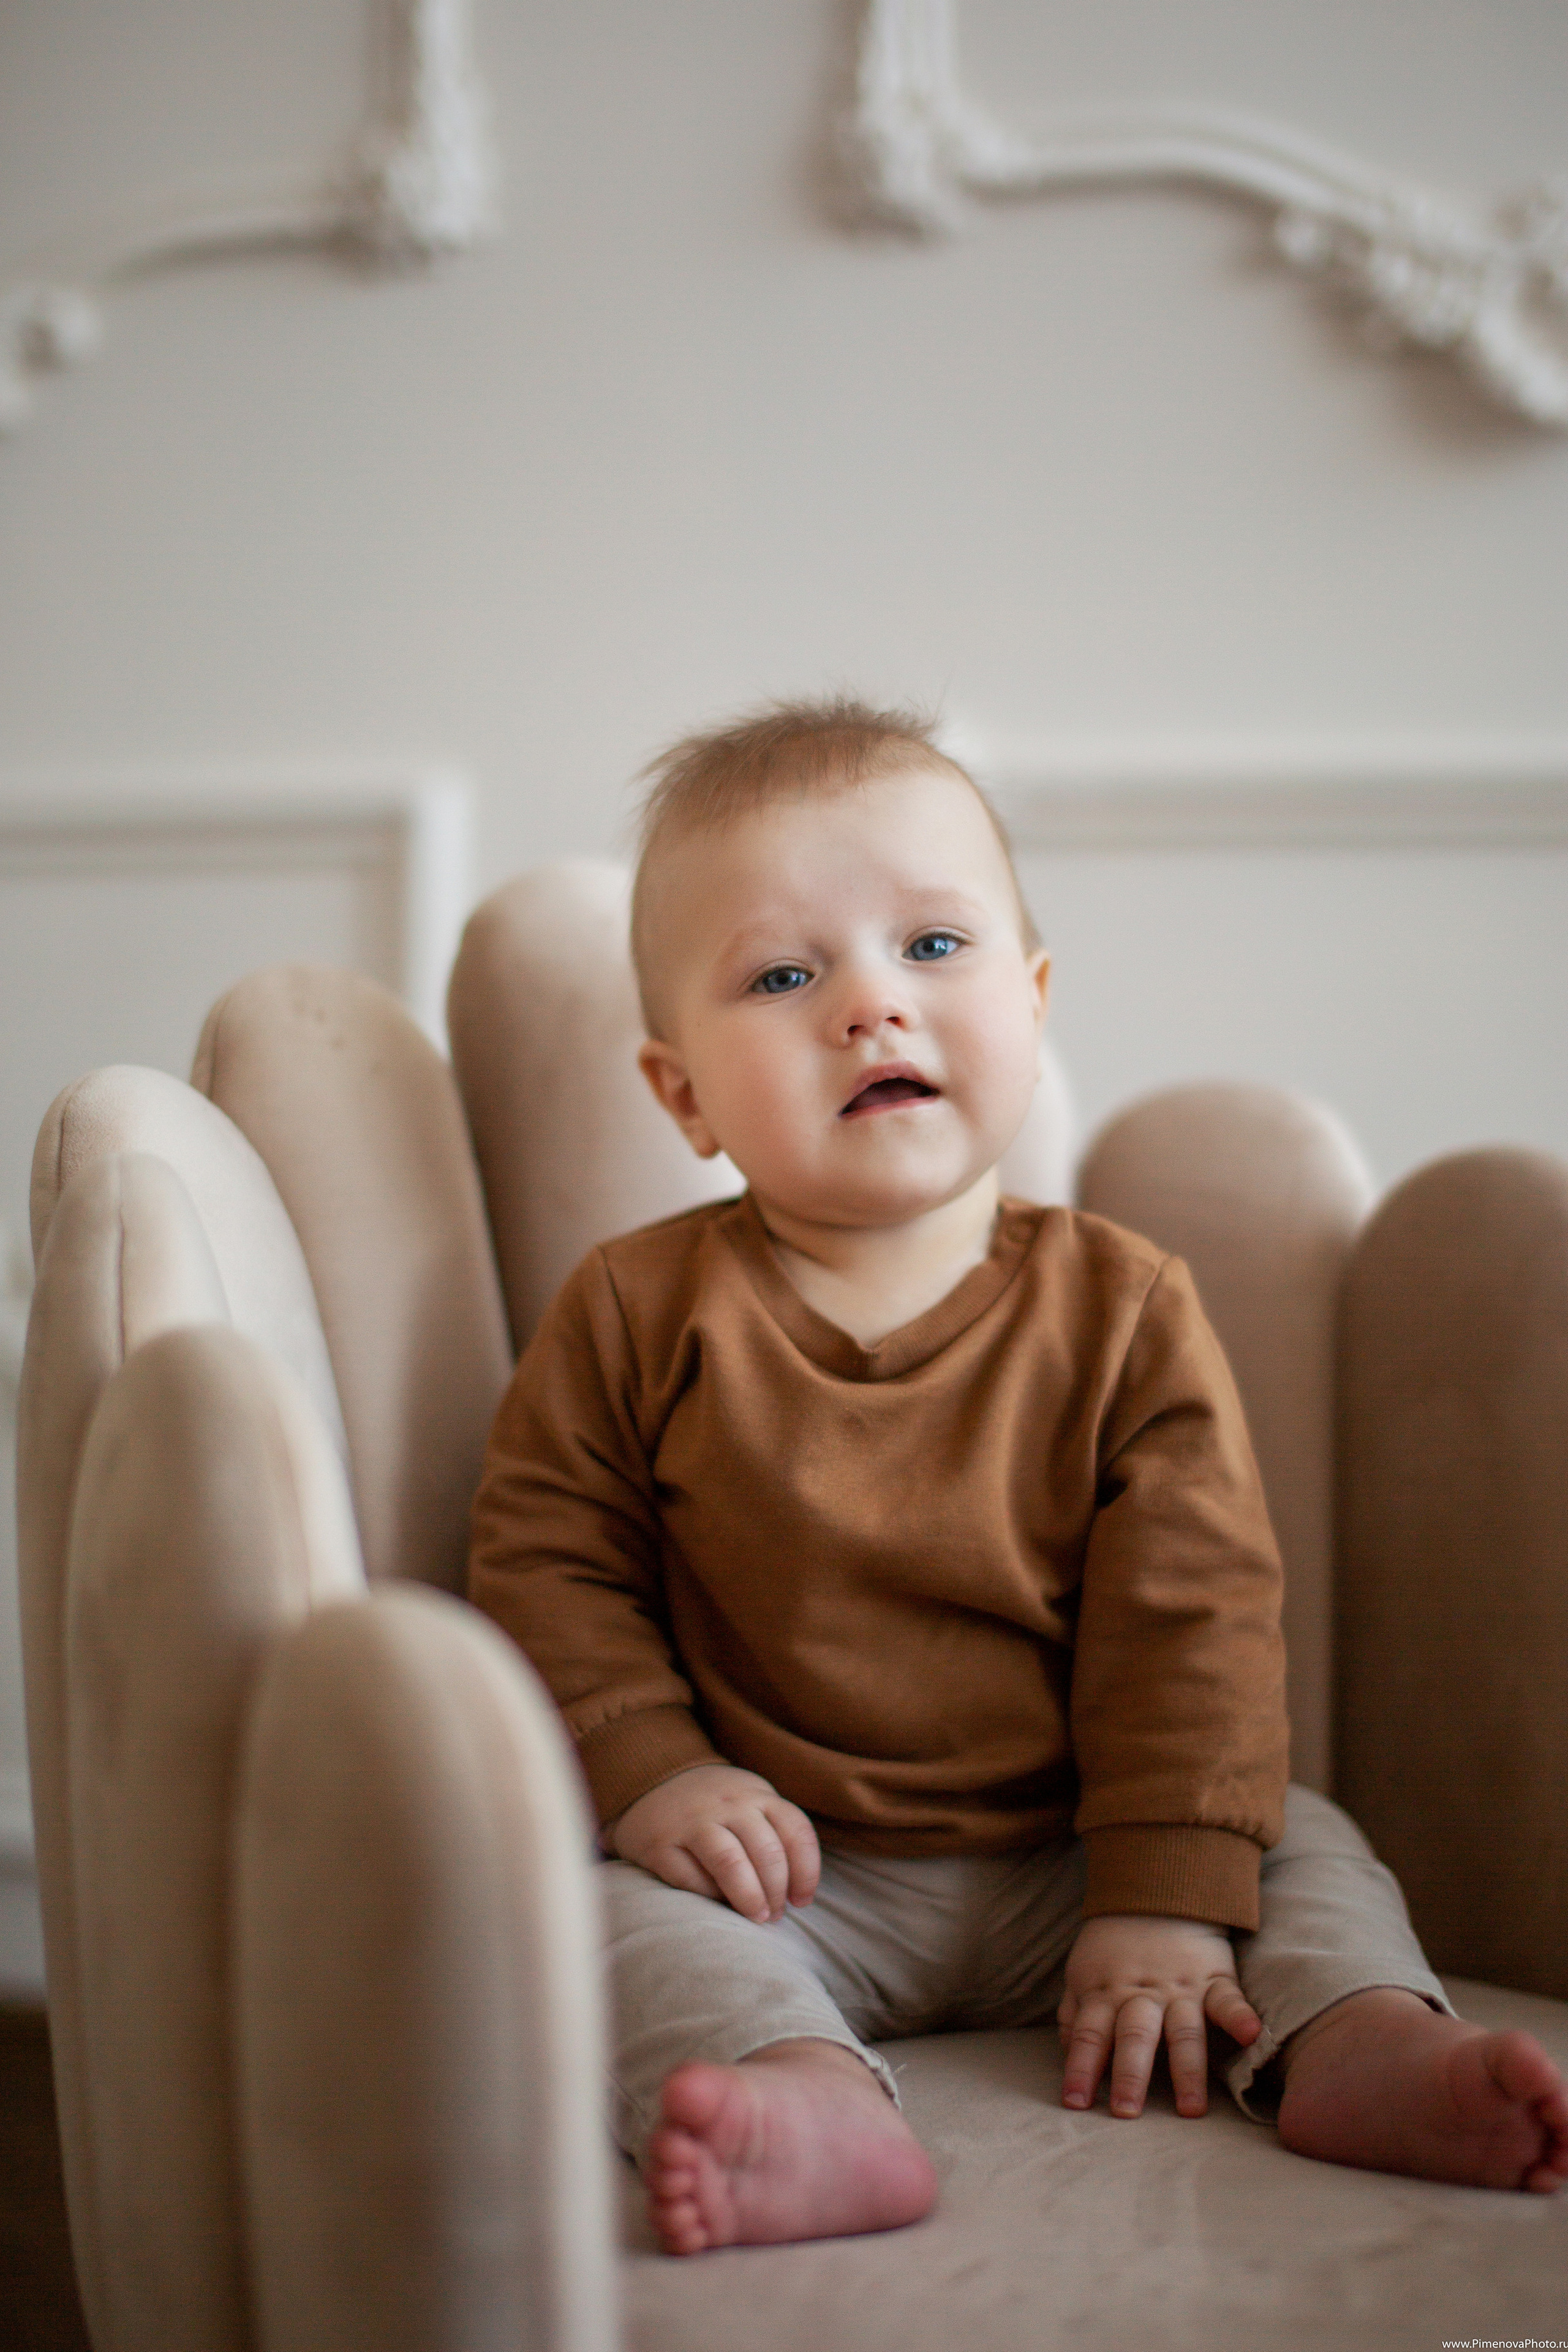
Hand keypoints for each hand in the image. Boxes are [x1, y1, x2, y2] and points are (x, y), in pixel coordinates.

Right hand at [609, 1764, 820, 1924]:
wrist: (651, 1777)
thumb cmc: (715, 1804)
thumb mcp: (750, 1802)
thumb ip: (775, 1833)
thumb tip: (796, 1892)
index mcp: (756, 1795)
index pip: (796, 1831)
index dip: (806, 1872)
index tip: (802, 1900)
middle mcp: (728, 1804)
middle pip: (767, 1852)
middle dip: (777, 1891)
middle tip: (775, 1915)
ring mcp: (692, 1821)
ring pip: (731, 1863)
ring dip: (749, 1897)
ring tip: (756, 1916)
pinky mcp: (659, 1844)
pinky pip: (690, 1878)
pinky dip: (709, 1897)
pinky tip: (717, 1904)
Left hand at [1058, 1913, 1260, 2119]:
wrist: (1158, 1892)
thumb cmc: (1114, 1946)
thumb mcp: (1083, 1973)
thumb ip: (1074, 2015)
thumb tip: (1069, 2057)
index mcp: (1106, 1993)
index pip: (1090, 2035)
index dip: (1081, 2068)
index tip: (1074, 2104)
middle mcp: (1143, 1994)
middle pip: (1134, 2036)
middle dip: (1130, 2075)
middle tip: (1125, 2113)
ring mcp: (1180, 1988)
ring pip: (1183, 2031)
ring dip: (1186, 2070)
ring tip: (1191, 2110)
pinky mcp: (1214, 1979)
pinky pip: (1229, 2000)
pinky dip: (1241, 2017)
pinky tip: (1250, 2035)